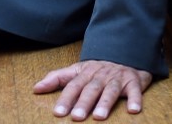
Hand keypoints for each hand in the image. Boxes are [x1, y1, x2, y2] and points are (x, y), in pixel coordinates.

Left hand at [33, 59, 152, 119]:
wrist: (125, 55)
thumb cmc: (98, 69)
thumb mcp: (77, 70)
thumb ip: (57, 79)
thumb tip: (35, 88)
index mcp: (86, 72)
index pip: (74, 85)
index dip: (66, 98)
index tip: (58, 113)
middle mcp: (101, 75)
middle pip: (92, 89)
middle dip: (84, 103)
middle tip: (77, 117)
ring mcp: (118, 77)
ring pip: (111, 90)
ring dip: (106, 103)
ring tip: (99, 117)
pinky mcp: (134, 81)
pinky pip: (136, 90)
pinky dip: (135, 99)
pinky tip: (133, 110)